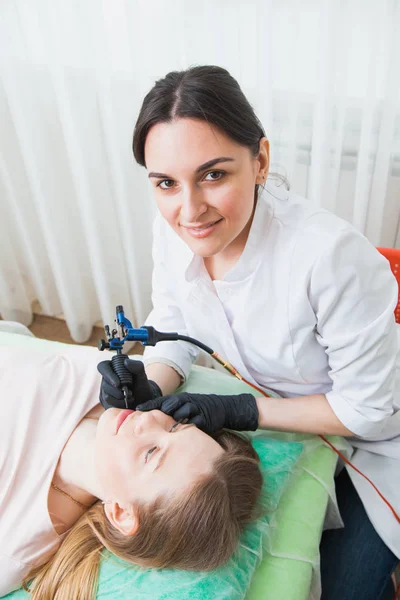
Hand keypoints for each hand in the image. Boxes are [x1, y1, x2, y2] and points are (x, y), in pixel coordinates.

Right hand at [97, 358, 161, 409]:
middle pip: (105, 384)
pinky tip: (126, 403)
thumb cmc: (141, 384)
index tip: (118, 384)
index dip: (108, 375)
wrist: (143, 399)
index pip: (103, 366)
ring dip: (120, 398)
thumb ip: (137, 366)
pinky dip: (119, 405)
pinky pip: (108, 404)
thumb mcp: (142, 375)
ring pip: (106, 396)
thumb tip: (126, 362)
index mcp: (112, 367)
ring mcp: (104, 390)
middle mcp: (106, 378)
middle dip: (118, 391)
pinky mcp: (105, 401)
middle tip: (130, 393)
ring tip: (130, 397)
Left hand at [135, 391, 258, 433]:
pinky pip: (192, 424)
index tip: (137, 409)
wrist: (222, 407)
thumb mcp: (185, 406)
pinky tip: (182, 434)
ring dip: (173, 420)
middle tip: (147, 421)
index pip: (161, 400)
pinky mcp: (204, 419)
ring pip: (180, 414)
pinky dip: (187, 428)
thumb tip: (152, 418)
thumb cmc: (200, 409)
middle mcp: (186, 402)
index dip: (149, 405)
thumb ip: (171, 411)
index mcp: (179, 399)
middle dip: (159, 413)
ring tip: (166, 427)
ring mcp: (195, 409)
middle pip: (169, 406)